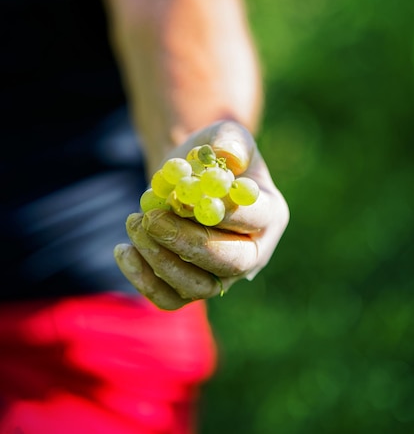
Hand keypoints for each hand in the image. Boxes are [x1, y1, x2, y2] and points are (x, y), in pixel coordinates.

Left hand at [114, 120, 288, 309]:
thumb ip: (229, 141)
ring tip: (134, 223)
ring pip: (197, 287)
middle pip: (230, 264)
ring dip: (160, 259)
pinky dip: (143, 279)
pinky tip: (123, 249)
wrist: (186, 177)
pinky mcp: (191, 288)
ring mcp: (222, 276)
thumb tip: (229, 157)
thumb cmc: (209, 154)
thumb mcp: (222, 134)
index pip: (254, 220)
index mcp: (269, 214)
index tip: (184, 196)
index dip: (221, 211)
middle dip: (188, 243)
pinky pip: (169, 298)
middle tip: (152, 220)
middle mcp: (253, 252)